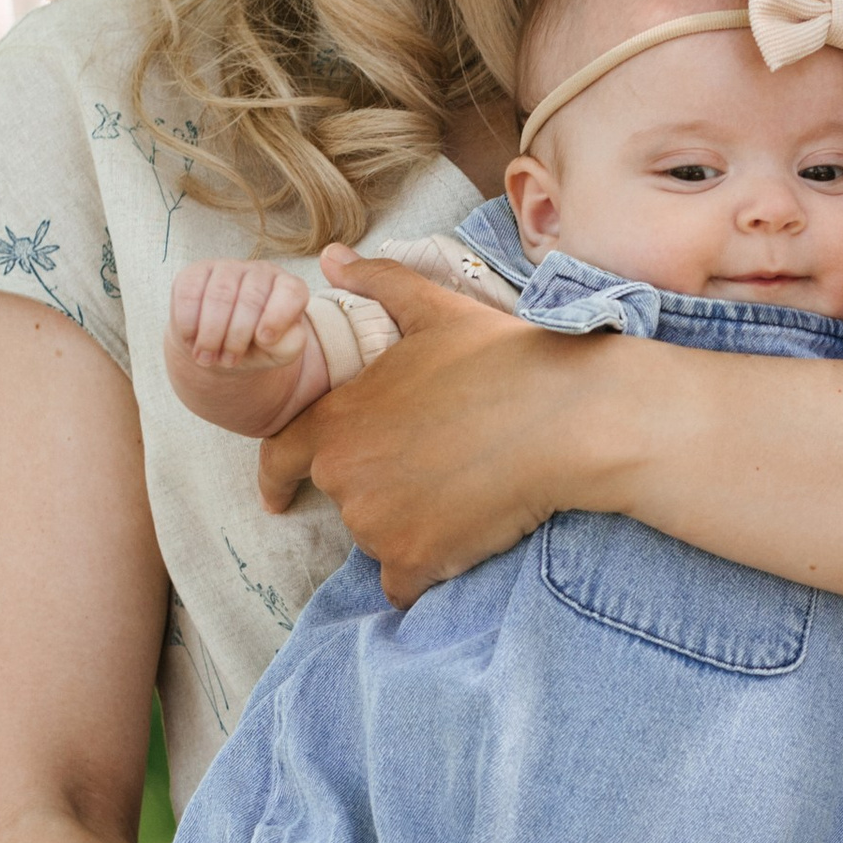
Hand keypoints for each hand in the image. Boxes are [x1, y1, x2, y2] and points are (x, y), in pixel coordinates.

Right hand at [172, 260, 311, 370]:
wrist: (220, 347)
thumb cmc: (257, 347)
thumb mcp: (279, 353)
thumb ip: (288, 345)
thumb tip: (269, 337)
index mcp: (289, 289)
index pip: (292, 292)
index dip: (278, 317)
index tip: (263, 340)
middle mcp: (260, 272)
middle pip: (251, 299)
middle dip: (237, 337)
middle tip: (228, 361)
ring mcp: (228, 268)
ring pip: (219, 296)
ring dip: (211, 334)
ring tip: (208, 357)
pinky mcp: (196, 271)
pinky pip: (190, 293)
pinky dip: (188, 323)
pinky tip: (191, 339)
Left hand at [262, 250, 577, 601]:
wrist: (566, 418)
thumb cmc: (503, 358)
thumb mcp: (436, 308)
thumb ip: (377, 283)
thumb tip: (332, 259)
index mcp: (338, 418)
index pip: (281, 457)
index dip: (277, 479)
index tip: (277, 497)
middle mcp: (344, 475)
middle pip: (347, 499)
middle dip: (382, 491)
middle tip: (436, 473)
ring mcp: (375, 522)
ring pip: (379, 538)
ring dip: (410, 528)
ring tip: (465, 494)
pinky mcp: (414, 560)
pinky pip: (404, 583)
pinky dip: (426, 571)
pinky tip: (462, 547)